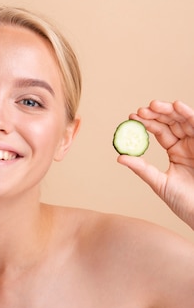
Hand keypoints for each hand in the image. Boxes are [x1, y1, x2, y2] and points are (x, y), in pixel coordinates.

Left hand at [118, 100, 193, 228]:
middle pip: (172, 122)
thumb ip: (142, 168)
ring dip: (170, 110)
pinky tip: (177, 106)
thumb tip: (119, 157)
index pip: (160, 132)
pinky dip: (189, 114)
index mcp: (176, 152)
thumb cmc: (184, 202)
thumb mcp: (160, 183)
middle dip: (157, 113)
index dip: (146, 123)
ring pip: (184, 121)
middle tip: (141, 110)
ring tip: (154, 105)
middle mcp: (188, 145)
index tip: (132, 117)